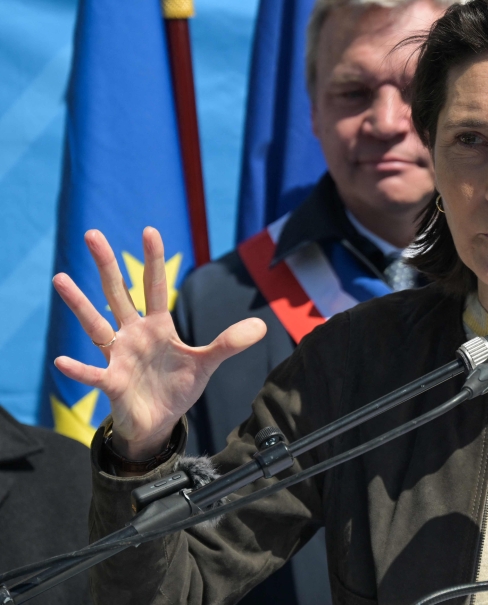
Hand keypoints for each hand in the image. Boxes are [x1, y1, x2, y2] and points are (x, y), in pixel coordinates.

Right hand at [52, 227, 265, 459]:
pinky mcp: (112, 382)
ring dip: (79, 304)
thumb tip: (261, 326)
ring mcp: (119, 356)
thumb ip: (229, 343)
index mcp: (157, 326)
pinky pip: (93, 374)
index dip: (154, 260)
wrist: (160, 422)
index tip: (149, 230)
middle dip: (107, 265)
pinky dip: (78, 370)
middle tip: (92, 233)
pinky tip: (61, 361)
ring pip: (95, 326)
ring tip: (60, 278)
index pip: (154, 287)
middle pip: (118, 294)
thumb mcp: (207, 363)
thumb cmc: (177, 387)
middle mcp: (133, 335)